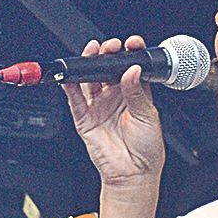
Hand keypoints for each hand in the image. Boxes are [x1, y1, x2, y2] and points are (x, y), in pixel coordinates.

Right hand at [63, 36, 165, 191]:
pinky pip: (75, 99)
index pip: (129, 67)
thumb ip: (137, 92)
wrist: (134, 174)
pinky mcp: (85, 119)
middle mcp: (115, 97)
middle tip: (110, 47)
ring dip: (88, 64)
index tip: (131, 44)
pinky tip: (71, 75)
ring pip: (89, 80)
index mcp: (134, 93)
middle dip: (107, 55)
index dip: (128, 54)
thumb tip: (132, 70)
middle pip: (106, 70)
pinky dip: (70, 86)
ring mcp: (99, 107)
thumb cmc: (147, 149)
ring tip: (92, 52)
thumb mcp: (148, 115)